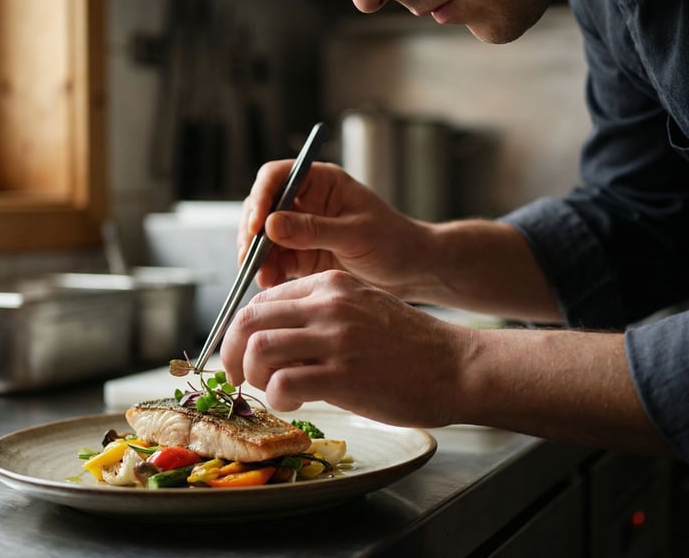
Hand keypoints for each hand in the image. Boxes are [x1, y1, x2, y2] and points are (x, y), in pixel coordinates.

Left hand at [220, 269, 474, 427]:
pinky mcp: (343, 375)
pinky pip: (282, 384)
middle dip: (231, 353)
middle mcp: (328, 305)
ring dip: (253, 376)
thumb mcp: (362, 308)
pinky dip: (277, 398)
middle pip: (249, 321)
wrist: (457, 366)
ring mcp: (336, 338)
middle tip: (236, 377)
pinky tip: (294, 403)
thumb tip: (272, 336)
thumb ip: (320, 314)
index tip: (241, 354)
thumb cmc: (410, 346)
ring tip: (271, 390)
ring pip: (259, 349)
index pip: (261, 300)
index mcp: (330, 285)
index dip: (240, 331)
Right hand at [239, 161, 431, 297]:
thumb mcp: (356, 233)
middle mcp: (306, 202)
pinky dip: (267, 270)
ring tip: (262, 275)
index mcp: (322, 182)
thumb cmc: (393, 241)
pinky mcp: (301, 256)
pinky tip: (269, 282)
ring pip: (263, 237)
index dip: (261, 195)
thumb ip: (314, 229)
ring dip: (257, 255)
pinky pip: (274, 260)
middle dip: (252, 230)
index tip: (257, 222)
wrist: (410, 271)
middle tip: (250, 254)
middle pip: (263, 207)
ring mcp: (301, 230)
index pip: (278, 176)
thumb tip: (271, 224)